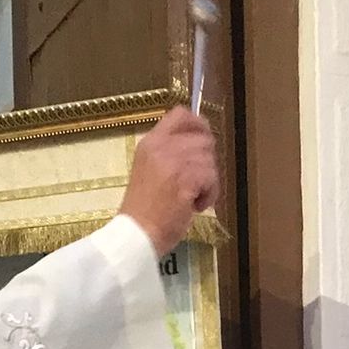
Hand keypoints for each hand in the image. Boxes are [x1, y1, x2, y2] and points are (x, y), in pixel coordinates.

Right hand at [120, 106, 219, 254]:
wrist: (136, 234)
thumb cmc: (143, 210)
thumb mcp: (149, 170)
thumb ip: (168, 153)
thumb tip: (196, 145)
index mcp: (150, 142)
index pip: (181, 114)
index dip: (199, 124)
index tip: (202, 139)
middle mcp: (162, 146)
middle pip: (203, 138)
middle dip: (205, 161)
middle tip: (193, 182)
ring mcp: (174, 161)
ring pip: (210, 159)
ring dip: (207, 182)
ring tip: (190, 198)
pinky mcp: (187, 178)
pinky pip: (212, 178)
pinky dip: (209, 195)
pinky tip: (192, 206)